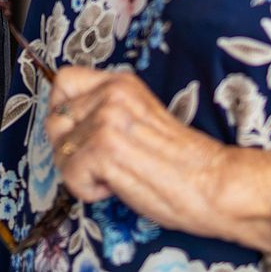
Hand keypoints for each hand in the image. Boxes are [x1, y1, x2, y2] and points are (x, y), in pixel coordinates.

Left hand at [45, 66, 237, 237]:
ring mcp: (107, 118)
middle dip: (69, 150)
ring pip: (60, 151)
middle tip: (101, 165)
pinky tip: (116, 186)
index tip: (79, 136)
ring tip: (114, 175)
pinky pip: (69, 173)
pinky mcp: (105, 147)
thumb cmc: (180, 163)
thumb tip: (64, 124)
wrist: (215, 185)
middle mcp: (112, 94)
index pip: (63, 81)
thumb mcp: (139, 119)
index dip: (62, 113)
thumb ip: (105, 112)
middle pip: (55, 121)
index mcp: (121, 83)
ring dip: (81, 173)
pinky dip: (87, 190)